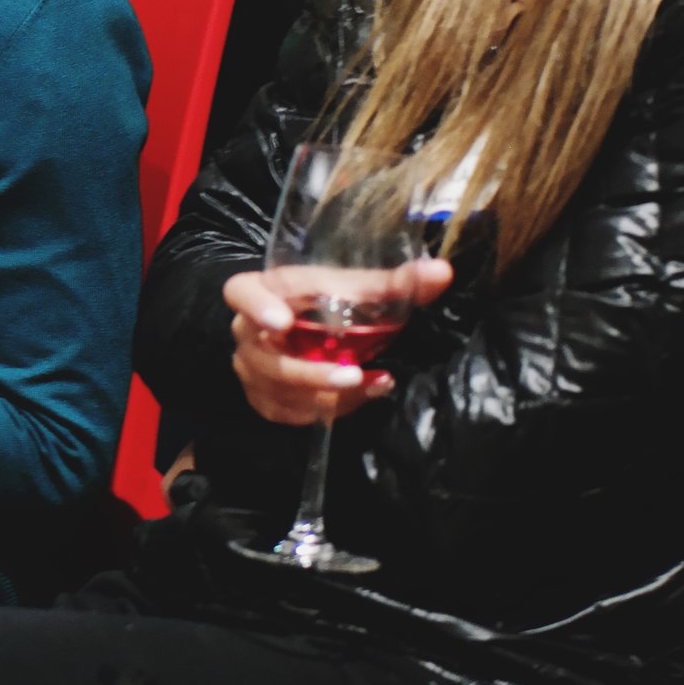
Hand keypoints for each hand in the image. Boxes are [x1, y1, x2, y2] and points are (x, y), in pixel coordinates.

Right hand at [224, 258, 452, 427]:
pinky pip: (288, 412)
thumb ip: (394, 284)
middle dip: (309, 372)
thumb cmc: (324, 297)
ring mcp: (251, 369)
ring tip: (374, 385)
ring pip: (279, 390)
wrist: (300, 326)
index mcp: (261, 290)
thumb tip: (442, 272)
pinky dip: (326, 410)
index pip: (241, 293)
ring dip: (326, 396)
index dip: (256, 307)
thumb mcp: (352, 285)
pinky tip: (361, 398)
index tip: (282, 322)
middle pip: (264, 357)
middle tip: (351, 375)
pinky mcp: (264, 398)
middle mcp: (247, 332)